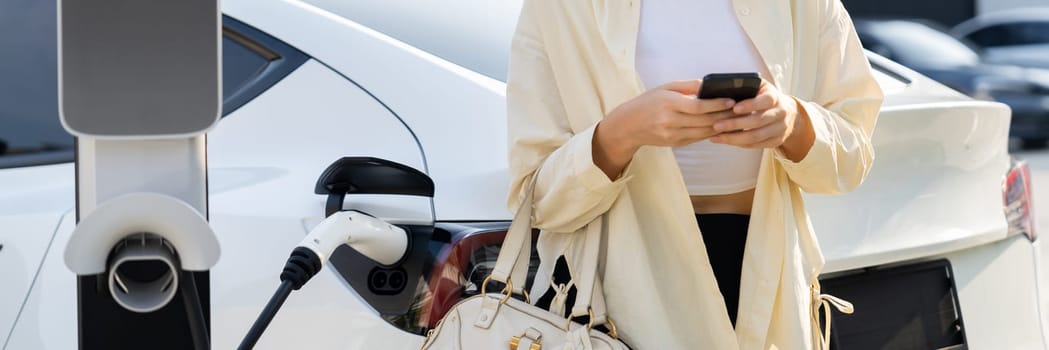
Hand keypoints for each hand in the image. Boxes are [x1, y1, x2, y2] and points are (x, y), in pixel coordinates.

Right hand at [604, 80, 737, 148]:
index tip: (731, 100)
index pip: (698, 106)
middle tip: (740, 110)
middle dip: (725, 116)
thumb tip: (710, 85)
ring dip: (721, 126)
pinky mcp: (675, 144)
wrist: (629, 125)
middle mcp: (670, 121)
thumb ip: (688, 86)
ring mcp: (673, 135)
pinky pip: (698, 138)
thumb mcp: (665, 88)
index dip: (717, 104)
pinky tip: (721, 126)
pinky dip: (711, 132)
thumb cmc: (648, 102)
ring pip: (704, 132)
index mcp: (668, 104)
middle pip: (704, 120)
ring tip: (735, 119)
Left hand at [709, 80, 804, 148]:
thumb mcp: (759, 86)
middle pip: (758, 121)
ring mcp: (780, 129)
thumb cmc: (764, 96)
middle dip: (735, 124)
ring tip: (716, 136)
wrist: (787, 111)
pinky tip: (724, 140)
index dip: (751, 105)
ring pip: (756, 136)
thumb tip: (714, 87)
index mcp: (775, 97)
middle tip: (716, 125)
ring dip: (734, 138)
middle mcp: (781, 113)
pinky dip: (739, 143)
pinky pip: (756, 145)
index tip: (734, 108)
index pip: (765, 101)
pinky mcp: (777, 141)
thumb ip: (743, 85)